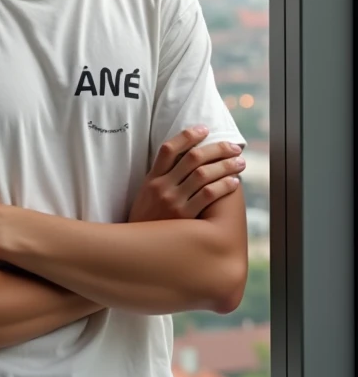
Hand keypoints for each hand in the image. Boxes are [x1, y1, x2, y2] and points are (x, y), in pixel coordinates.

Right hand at [128, 126, 244, 222]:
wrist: (137, 247)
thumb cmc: (147, 218)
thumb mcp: (146, 193)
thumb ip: (162, 177)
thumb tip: (186, 159)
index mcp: (152, 178)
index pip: (169, 148)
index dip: (188, 135)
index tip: (205, 129)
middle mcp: (162, 186)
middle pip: (192, 158)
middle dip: (217, 149)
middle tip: (234, 147)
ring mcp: (172, 201)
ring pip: (203, 175)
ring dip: (225, 166)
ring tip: (240, 162)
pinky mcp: (183, 217)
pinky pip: (207, 196)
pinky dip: (223, 186)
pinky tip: (233, 182)